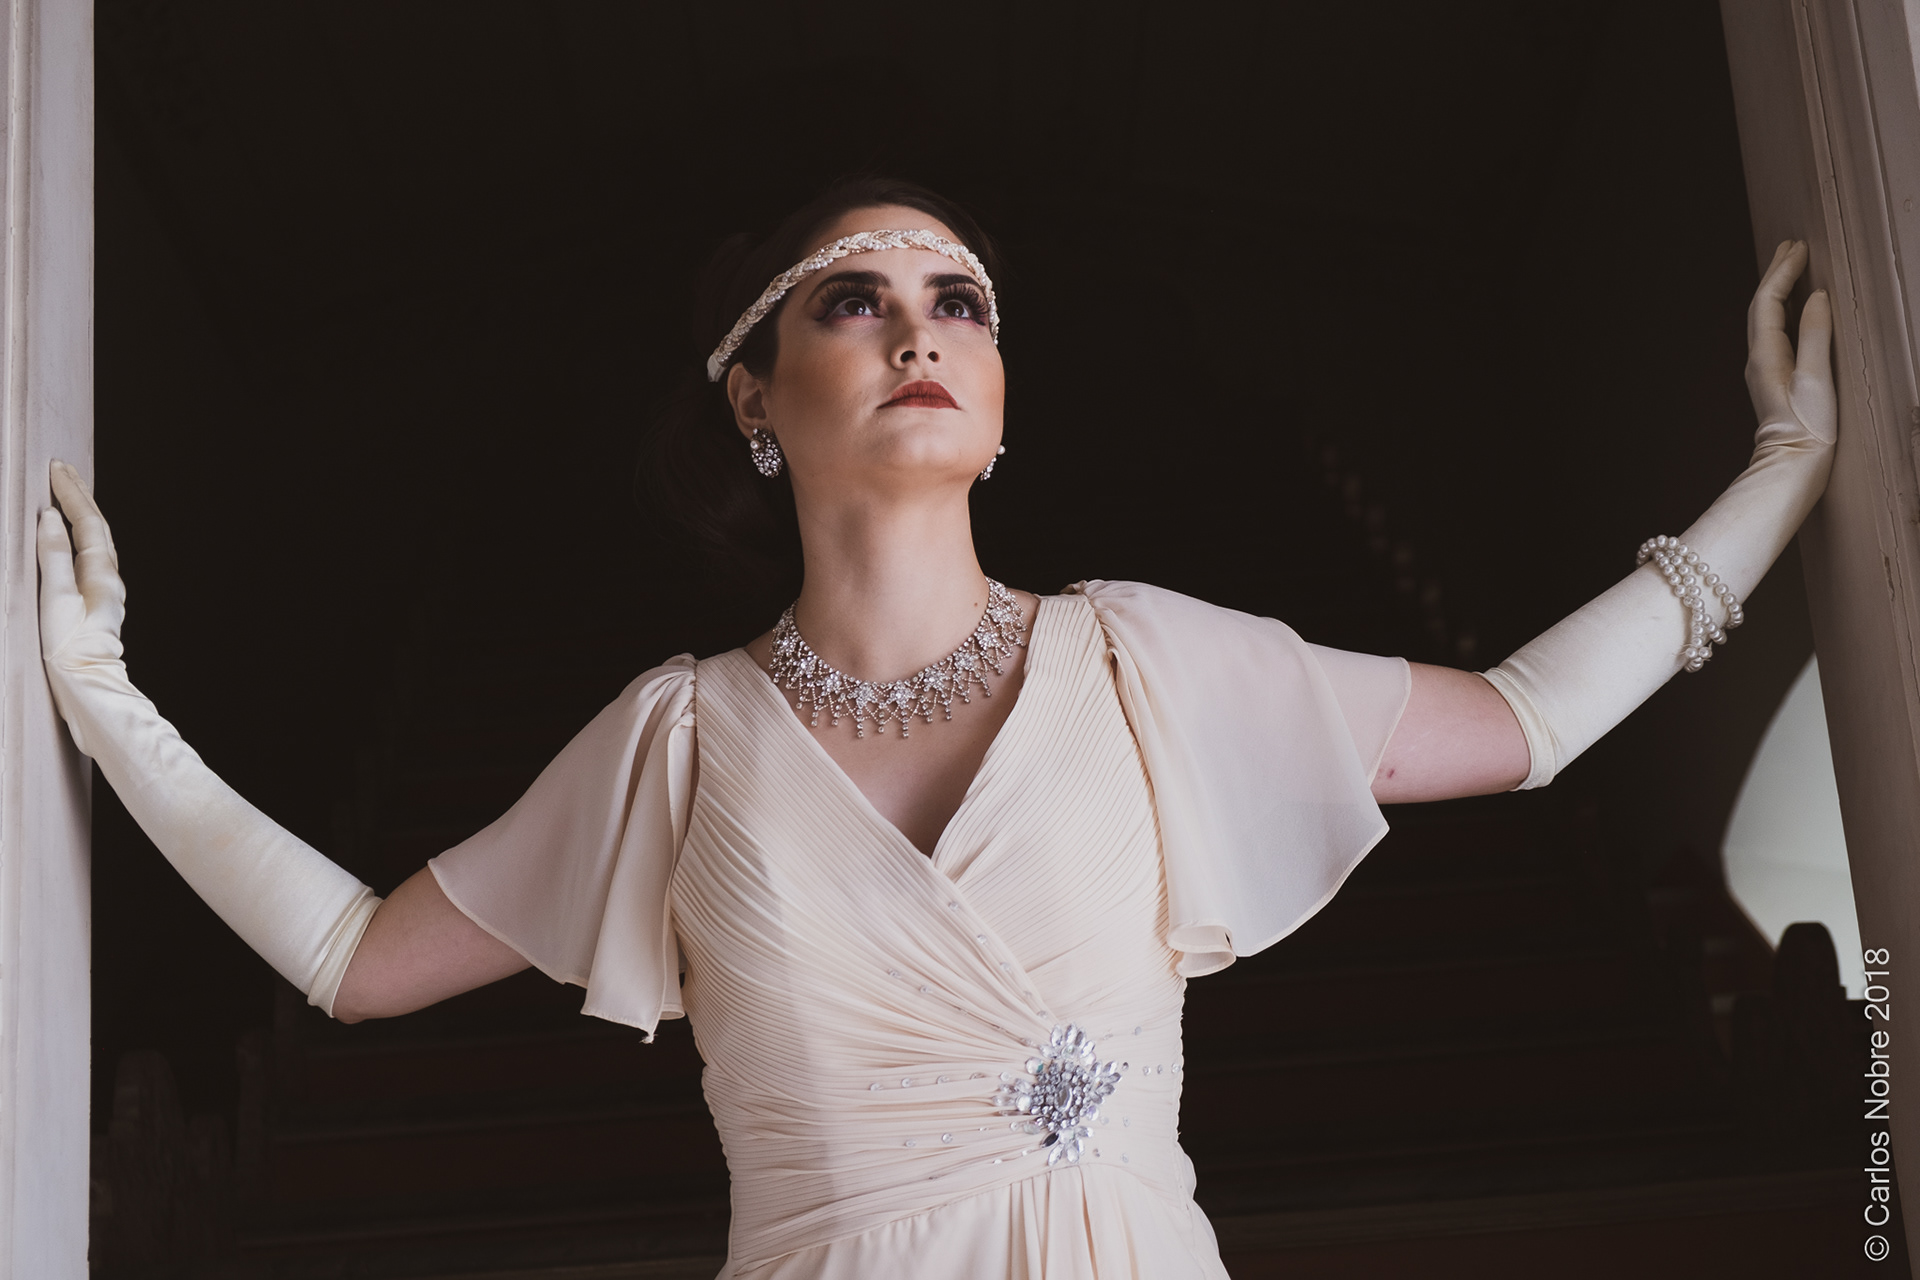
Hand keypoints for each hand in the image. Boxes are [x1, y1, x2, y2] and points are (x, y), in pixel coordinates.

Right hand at [38, 459, 126, 671]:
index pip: (86, 522)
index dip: (70, 493)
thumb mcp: (55, 598)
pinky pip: (91, 555)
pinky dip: (81, 534)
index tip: (55, 467)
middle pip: (97, 526)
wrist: (87, 684)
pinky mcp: (98, 601)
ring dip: (82, 512)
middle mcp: (109, 578)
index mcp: (101, 574)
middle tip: (63, 468)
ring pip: (97, 540)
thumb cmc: (68, 646)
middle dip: (79, 495)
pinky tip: (74, 536)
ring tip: (70, 491)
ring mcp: (106, 590)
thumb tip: (49, 517)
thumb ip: (53, 556)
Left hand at [1745, 239, 1835, 447]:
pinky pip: (1773, 332)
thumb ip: (1816, 335)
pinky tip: (1793, 306)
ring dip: (1776, 289)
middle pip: (1761, 306)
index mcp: (1766, 356)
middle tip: (1791, 245)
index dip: (1782, 272)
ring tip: (1790, 265)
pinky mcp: (1773, 378)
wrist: (1793, 463)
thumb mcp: (1817, 378)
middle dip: (1775, 273)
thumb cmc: (1808, 426)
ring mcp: (1763, 369)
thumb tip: (1817, 297)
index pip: (1768, 303)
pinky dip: (1781, 309)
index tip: (1799, 248)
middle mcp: (1758, 359)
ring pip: (1765, 318)